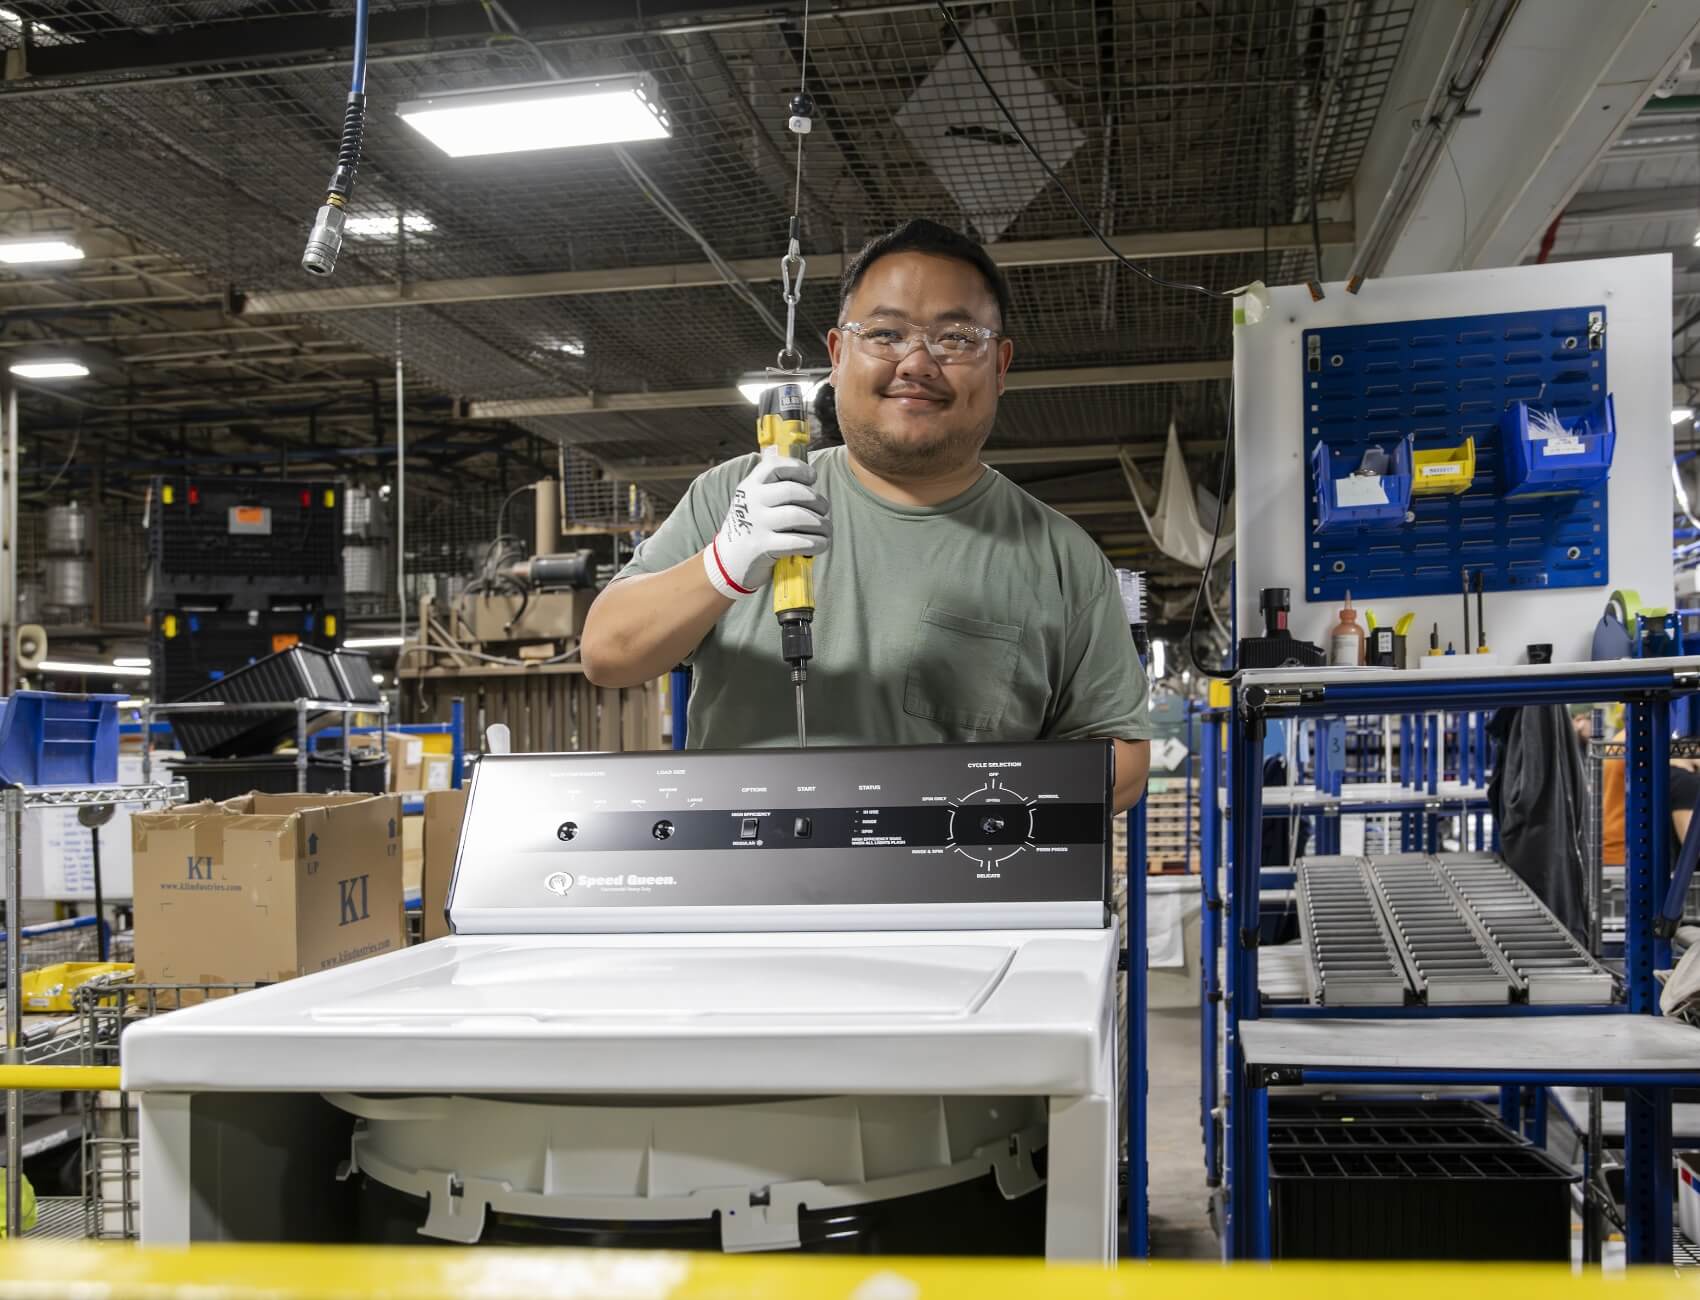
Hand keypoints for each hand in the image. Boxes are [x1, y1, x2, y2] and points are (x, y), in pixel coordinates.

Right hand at [702, 458, 830, 598]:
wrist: (729, 561)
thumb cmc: (753, 527)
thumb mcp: (754, 502)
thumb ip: (775, 488)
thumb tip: (812, 481)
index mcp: (750, 485)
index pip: (775, 466)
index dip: (799, 469)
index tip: (812, 477)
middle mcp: (751, 501)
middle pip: (793, 491)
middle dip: (817, 500)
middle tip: (824, 509)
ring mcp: (756, 524)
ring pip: (797, 515)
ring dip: (820, 523)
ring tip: (826, 529)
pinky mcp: (762, 547)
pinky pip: (797, 541)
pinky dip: (816, 543)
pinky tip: (821, 544)